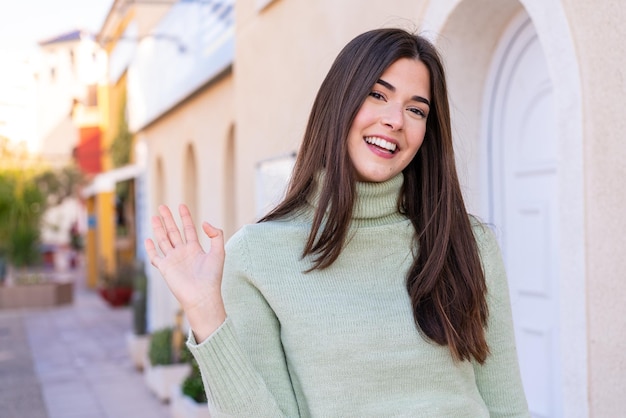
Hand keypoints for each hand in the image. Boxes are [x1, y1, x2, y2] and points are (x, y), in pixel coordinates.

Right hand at [145, 204, 225, 340]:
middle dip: (168, 219)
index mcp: (195, 249)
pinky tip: (147, 239)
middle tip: (162, 207)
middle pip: (173, 232)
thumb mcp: (219, 252)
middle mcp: (183, 253)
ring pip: (163, 241)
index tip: (181, 206)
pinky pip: (155, 256)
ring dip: (158, 229)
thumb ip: (216, 235)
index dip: (185, 217)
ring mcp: (173, 260)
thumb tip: (204, 223)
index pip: (188, 229)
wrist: (202, 295)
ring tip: (154, 216)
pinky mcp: (165, 269)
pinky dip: (150, 248)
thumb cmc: (212, 277)